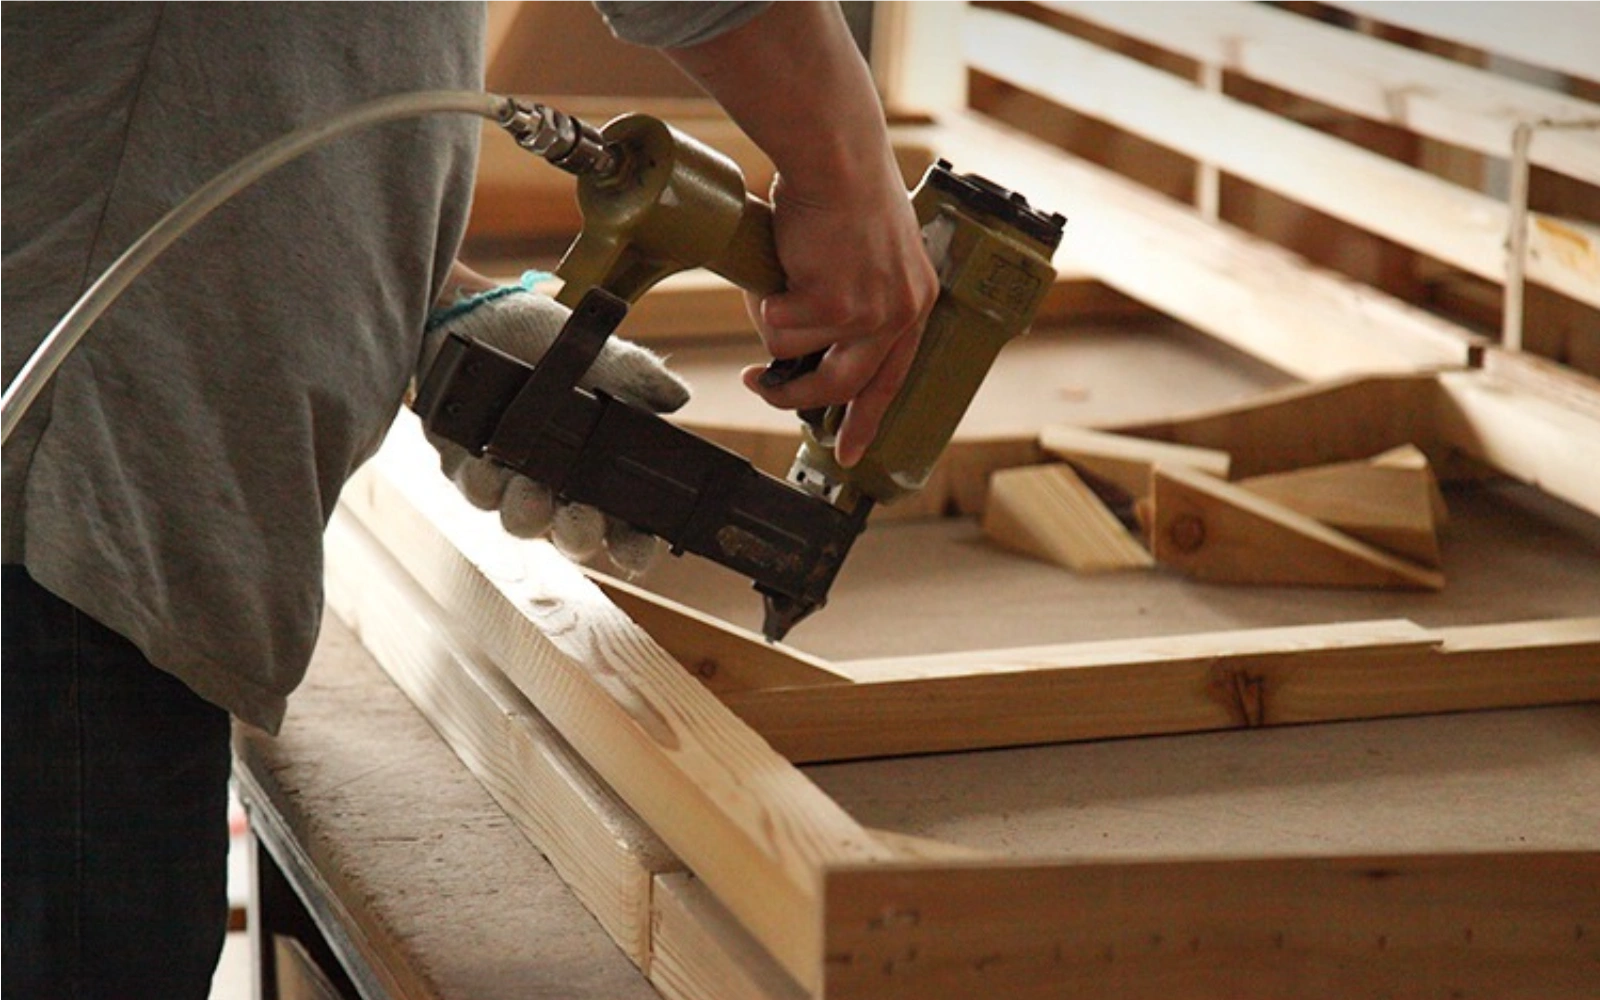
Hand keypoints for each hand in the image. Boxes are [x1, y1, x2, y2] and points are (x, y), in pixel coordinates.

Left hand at [420, 285, 689, 573]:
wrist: (480, 313)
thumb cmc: (545, 340)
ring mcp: (513, 482)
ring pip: (522, 519)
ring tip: (530, 491)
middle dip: (578, 535)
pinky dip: (481, 480)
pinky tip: (485, 464)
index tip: (635, 551)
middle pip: (575, 535)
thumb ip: (640, 377)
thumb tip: (678, 395)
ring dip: (527, 513)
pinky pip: (474, 489)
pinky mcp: (468, 468)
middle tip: (580, 524)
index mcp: (602, 470)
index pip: (626, 525)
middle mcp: (559, 487)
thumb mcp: (600, 353)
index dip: (633, 546)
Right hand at [658, 0, 939, 467]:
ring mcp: (872, 312)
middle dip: (795, 396)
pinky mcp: (837, 304)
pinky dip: (766, 301)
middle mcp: (903, 312)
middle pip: (844, 385)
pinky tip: (781, 262)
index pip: (894, 378)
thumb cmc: (840, 189)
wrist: (834, 154)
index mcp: (917, 300)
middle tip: (763, 387)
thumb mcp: (865, 253)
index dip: (866, 418)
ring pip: (799, 353)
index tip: (847, 451)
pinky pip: (779, 329)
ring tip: (774, 282)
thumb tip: (800, 349)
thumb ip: (852, 298)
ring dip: (773, 324)